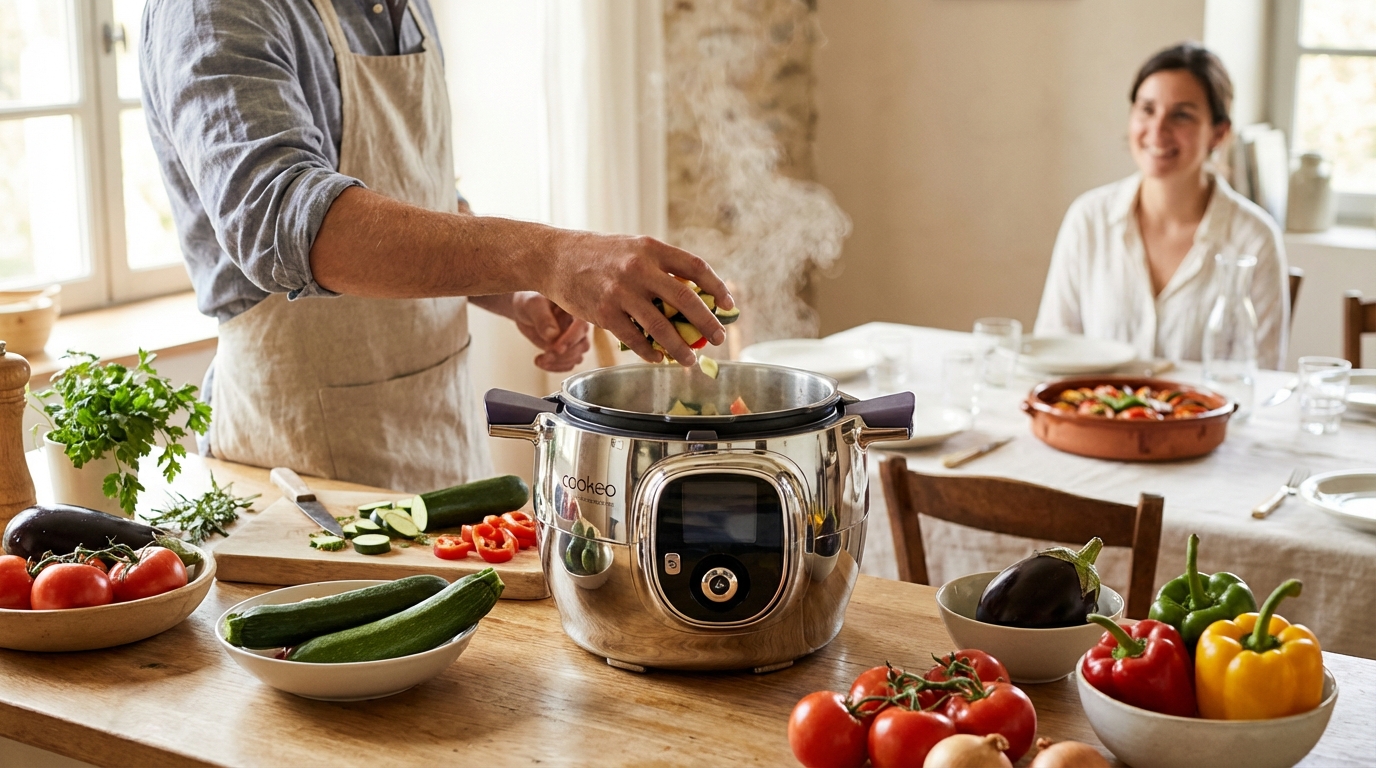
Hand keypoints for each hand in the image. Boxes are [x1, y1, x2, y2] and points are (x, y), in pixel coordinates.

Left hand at [510, 292, 590, 371]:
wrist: (525, 311)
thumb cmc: (530, 302)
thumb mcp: (533, 305)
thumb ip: (543, 318)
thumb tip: (552, 335)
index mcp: (575, 309)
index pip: (582, 326)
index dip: (572, 338)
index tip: (557, 348)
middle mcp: (578, 325)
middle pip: (582, 345)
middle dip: (564, 354)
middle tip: (546, 355)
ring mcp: (574, 339)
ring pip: (577, 356)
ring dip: (559, 362)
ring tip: (540, 359)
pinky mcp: (567, 350)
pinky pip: (569, 364)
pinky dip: (555, 367)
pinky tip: (540, 362)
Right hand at [538, 232, 733, 365]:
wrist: (556, 258)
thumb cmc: (600, 254)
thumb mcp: (633, 248)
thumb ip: (660, 266)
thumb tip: (694, 293)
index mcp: (651, 248)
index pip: (695, 267)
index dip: (716, 287)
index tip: (728, 305)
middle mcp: (639, 268)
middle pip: (685, 299)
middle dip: (707, 323)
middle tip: (718, 338)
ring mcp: (621, 292)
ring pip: (661, 327)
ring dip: (679, 347)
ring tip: (690, 359)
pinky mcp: (604, 313)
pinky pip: (634, 339)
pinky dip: (649, 352)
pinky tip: (657, 358)